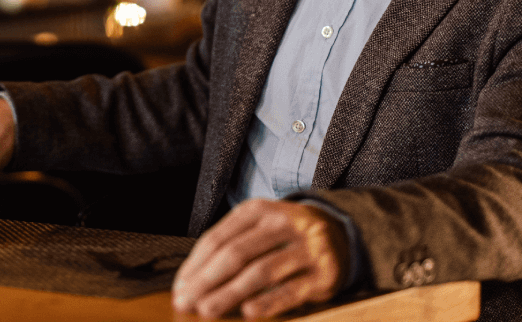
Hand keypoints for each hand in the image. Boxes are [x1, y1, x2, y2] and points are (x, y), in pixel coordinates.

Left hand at [172, 198, 348, 318]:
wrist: (341, 233)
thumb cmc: (285, 235)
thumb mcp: (259, 227)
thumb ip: (230, 245)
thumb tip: (191, 280)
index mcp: (259, 209)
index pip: (219, 237)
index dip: (195, 264)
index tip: (180, 287)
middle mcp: (284, 223)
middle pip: (236, 253)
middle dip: (206, 280)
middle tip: (186, 302)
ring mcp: (306, 247)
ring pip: (261, 271)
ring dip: (230, 293)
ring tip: (208, 310)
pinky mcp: (324, 273)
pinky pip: (292, 290)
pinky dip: (269, 302)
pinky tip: (249, 312)